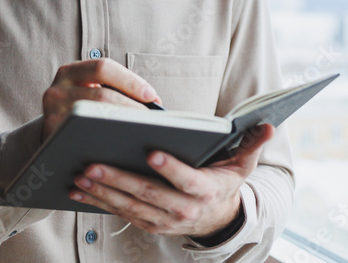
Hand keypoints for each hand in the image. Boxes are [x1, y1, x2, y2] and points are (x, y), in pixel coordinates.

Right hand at [42, 58, 159, 141]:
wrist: (52, 131)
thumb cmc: (81, 106)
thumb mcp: (89, 89)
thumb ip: (114, 88)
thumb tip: (153, 100)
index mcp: (70, 71)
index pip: (103, 67)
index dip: (130, 80)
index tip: (151, 95)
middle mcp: (57, 89)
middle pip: (101, 94)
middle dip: (131, 106)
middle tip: (150, 118)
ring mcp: (52, 113)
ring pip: (94, 116)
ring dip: (122, 122)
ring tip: (141, 129)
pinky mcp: (53, 135)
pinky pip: (84, 136)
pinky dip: (107, 138)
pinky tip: (123, 143)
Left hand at [69, 123, 275, 237]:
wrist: (219, 219)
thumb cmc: (226, 181)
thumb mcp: (243, 164)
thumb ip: (252, 143)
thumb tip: (269, 124)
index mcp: (206, 190)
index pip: (187, 180)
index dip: (171, 168)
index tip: (152, 153)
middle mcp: (183, 210)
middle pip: (148, 194)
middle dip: (119, 179)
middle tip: (93, 163)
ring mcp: (163, 220)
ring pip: (129, 207)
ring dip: (102, 193)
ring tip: (80, 175)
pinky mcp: (148, 224)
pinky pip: (120, 214)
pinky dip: (98, 203)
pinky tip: (78, 191)